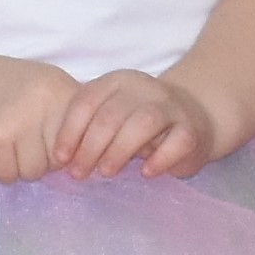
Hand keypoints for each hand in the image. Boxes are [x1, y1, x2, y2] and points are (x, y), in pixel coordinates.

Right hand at [0, 54, 82, 184]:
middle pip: (58, 160)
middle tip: (15, 138)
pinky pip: (7, 175)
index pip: (82, 140)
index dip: (61, 149)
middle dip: (37, 158)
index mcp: (62, 88)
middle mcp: (46, 102)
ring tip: (1, 141)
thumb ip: (64, 115)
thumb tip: (83, 159)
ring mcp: (20, 120)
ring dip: (15, 165)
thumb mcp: (40, 87)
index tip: (42, 141)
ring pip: (34, 171)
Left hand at [51, 69, 214, 179]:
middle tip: (79, 173)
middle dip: (90, 147)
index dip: (70, 130)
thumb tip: (62, 158)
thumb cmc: (140, 122)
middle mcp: (143, 88)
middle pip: (111, 115)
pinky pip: (177, 142)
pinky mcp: (191, 128)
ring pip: (142, 123)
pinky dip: (159, 159)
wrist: (194, 116)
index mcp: (117, 81)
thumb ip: (89, 129)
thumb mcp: (112, 117)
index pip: (87, 101)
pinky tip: (146, 173)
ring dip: (119, 151)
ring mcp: (170, 106)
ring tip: (106, 172)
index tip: (60, 158)